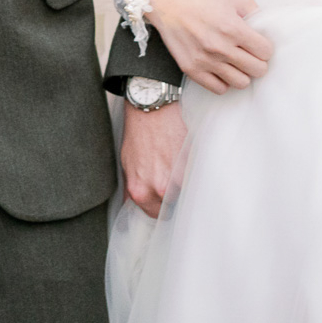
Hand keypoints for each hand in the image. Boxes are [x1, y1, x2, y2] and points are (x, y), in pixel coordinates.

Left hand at [119, 98, 186, 218]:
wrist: (153, 108)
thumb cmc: (139, 132)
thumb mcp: (126, 162)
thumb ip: (133, 186)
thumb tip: (133, 201)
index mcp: (140, 191)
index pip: (154, 214)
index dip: (159, 208)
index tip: (162, 202)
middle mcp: (159, 188)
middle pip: (172, 205)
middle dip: (172, 196)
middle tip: (170, 179)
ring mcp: (177, 177)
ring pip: (185, 191)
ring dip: (183, 183)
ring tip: (176, 164)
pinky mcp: (192, 164)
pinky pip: (194, 176)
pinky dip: (192, 170)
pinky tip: (184, 157)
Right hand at [139, 0, 272, 93]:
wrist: (169, 1)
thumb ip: (255, 12)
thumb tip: (266, 30)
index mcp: (233, 28)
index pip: (265, 52)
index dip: (265, 47)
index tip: (259, 43)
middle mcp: (220, 48)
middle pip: (257, 70)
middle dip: (258, 61)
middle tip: (251, 54)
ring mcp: (205, 61)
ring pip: (240, 83)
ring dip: (243, 72)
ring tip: (237, 62)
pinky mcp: (191, 70)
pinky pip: (218, 89)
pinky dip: (224, 81)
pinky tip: (222, 68)